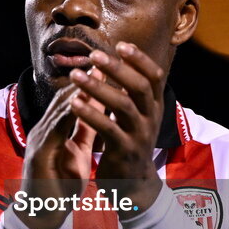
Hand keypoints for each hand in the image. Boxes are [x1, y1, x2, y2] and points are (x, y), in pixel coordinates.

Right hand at [14, 68, 107, 228]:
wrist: (42, 215)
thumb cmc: (59, 185)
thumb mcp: (78, 154)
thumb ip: (85, 132)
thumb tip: (99, 111)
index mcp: (55, 130)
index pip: (72, 99)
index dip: (91, 82)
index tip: (111, 66)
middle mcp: (44, 129)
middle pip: (64, 96)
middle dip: (86, 78)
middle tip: (106, 60)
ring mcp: (39, 140)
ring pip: (58, 108)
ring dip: (78, 90)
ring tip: (96, 74)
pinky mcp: (39, 153)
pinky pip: (54, 129)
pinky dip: (68, 114)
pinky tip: (81, 103)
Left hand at [68, 42, 165, 217]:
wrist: (134, 184)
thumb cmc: (130, 143)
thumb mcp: (137, 117)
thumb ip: (131, 93)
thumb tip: (121, 62)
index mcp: (154, 107)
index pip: (154, 76)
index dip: (140, 59)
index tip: (121, 44)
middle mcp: (151, 118)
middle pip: (140, 87)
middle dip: (118, 68)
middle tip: (94, 55)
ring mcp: (140, 135)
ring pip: (123, 106)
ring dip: (98, 88)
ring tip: (76, 75)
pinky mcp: (126, 151)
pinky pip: (108, 129)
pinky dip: (91, 114)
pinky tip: (74, 103)